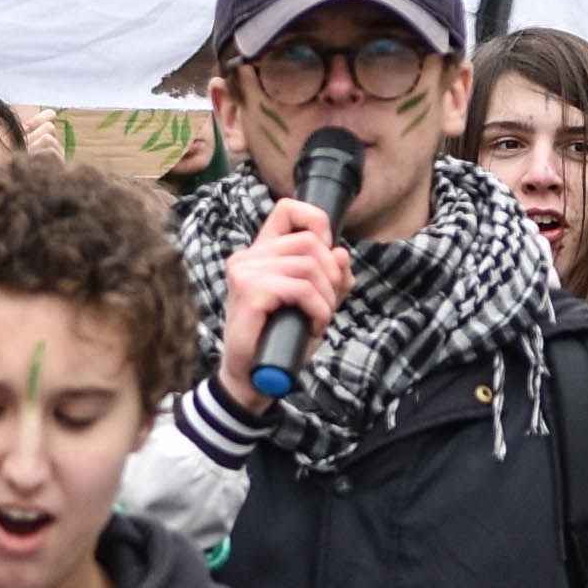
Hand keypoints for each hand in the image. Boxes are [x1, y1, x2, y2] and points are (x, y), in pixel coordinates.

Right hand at [215, 198, 348, 413]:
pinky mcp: (250, 292)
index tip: (328, 254)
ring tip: (320, 318)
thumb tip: (342, 252)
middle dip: (331, 273)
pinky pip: (301, 288)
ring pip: (308, 265)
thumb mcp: (314, 304)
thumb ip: (331, 279)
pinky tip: (315, 325)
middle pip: (309, 240)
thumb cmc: (280, 340)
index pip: (287, 209)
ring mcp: (246, 273)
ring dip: (327, 296)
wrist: (253, 378)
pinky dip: (318, 309)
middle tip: (328, 302)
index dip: (317, 222)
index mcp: (261, 253)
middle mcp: (249, 257)